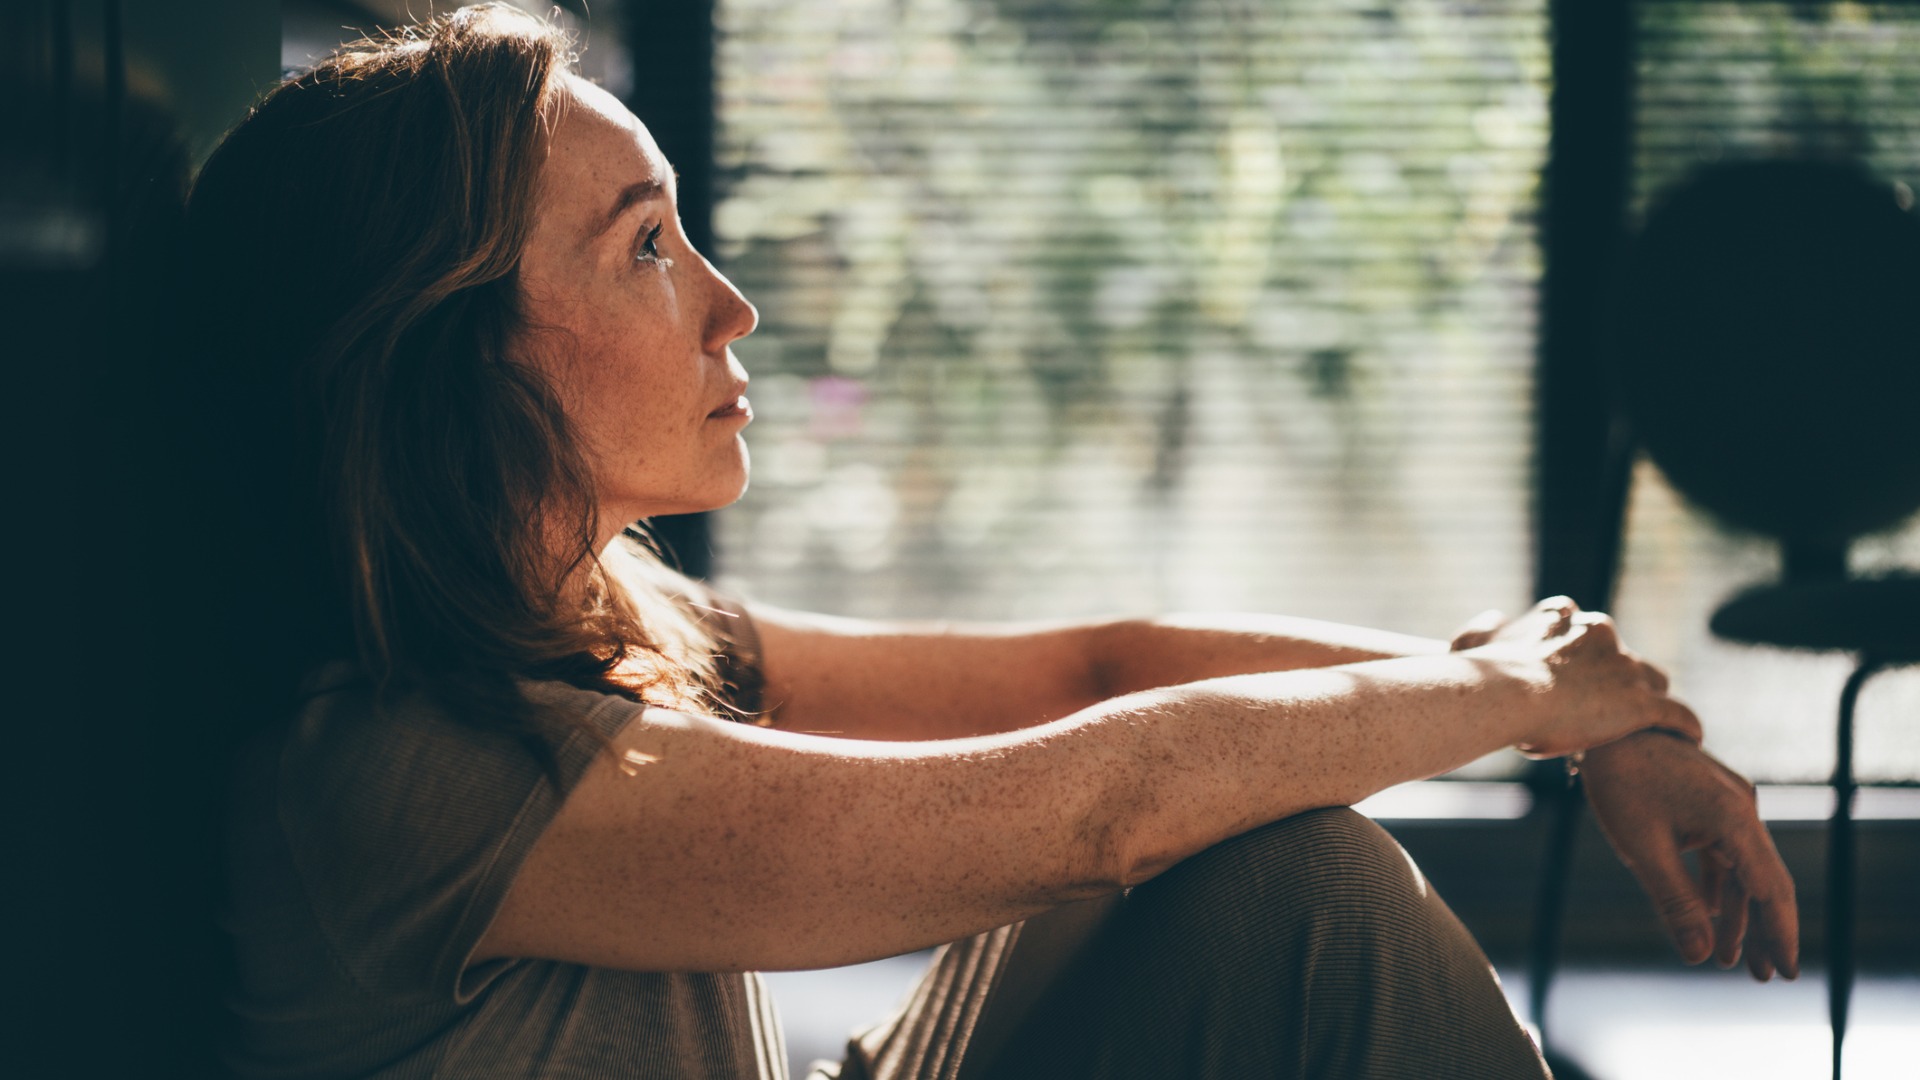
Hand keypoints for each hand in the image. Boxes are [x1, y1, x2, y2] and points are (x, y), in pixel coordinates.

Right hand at [1457, 597, 1699, 756]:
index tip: (1573, 673)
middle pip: (1623, 653)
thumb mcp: (1471, 641)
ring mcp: (1623, 668)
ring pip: (1653, 680)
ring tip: (1650, 723)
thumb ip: (1484, 629)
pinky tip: (1690, 738)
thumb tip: (1495, 619)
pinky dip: (1685, 725)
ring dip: (1650, 697)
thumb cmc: (1481, 674)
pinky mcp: (1640, 703)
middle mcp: (1600, 634)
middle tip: (1606, 706)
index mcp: (1563, 619)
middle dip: (1619, 675)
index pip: (1584, 627)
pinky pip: (1677, 714)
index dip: (1581, 652)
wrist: (1506, 694)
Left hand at [1581, 730, 1799, 980]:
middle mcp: (1742, 810)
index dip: (1781, 934)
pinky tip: (1714, 917)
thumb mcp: (1644, 849)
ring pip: (1744, 870)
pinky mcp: (1711, 803)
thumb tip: (1699, 955)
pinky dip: (1719, 886)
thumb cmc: (1622, 783)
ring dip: (1739, 913)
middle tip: (1766, 977)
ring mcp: (1729, 805)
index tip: (1787, 973)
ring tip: (1732, 960)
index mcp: (1734, 819)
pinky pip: (1725, 853)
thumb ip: (1676, 902)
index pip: (1769, 889)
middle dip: (1765, 932)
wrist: (1606, 729)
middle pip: (1765, 882)